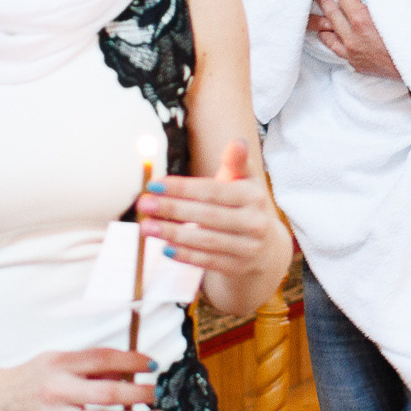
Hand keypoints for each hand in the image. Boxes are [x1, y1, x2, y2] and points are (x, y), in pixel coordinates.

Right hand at [0, 350, 168, 410]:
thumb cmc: (32, 377)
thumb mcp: (57, 360)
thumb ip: (90, 366)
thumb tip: (129, 371)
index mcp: (60, 364)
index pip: (101, 359)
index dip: (130, 361)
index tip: (152, 365)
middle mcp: (57, 390)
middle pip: (106, 393)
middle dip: (139, 394)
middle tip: (162, 394)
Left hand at [136, 139, 290, 281]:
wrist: (266, 247)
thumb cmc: (244, 207)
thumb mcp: (244, 182)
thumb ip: (236, 163)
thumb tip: (237, 142)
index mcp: (253, 196)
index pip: (212, 191)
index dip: (182, 188)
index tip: (154, 184)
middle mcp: (255, 222)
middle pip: (207, 215)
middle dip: (172, 209)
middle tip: (143, 205)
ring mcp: (248, 248)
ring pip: (206, 240)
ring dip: (173, 234)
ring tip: (146, 227)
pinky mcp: (238, 268)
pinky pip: (208, 261)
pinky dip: (186, 256)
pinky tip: (165, 249)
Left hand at [308, 0, 400, 79]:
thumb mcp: (399, 6)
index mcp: (361, 20)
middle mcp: (352, 37)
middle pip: (333, 12)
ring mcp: (352, 52)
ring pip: (330, 31)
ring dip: (326, 18)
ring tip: (323, 8)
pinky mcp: (355, 63)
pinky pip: (335, 48)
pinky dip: (329, 38)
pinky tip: (326, 32)